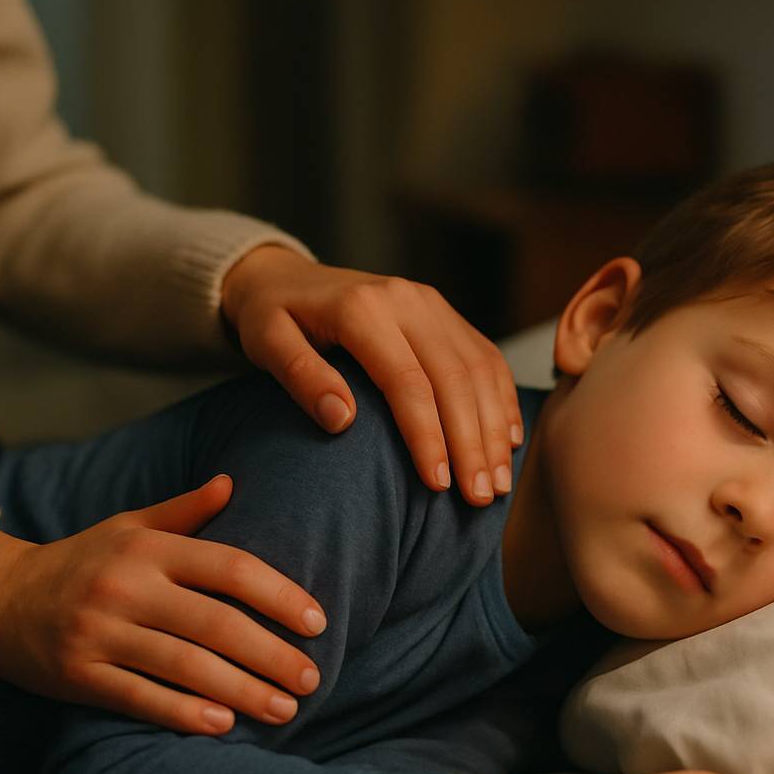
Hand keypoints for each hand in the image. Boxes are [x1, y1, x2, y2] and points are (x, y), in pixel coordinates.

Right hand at [0, 474, 324, 734]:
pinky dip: (184, 714)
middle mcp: (126, 587)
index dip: (279, 594)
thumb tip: (233, 482)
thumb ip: (183, 511)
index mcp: (147, 549)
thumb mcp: (127, 527)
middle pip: (215, 623)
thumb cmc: (78, 562)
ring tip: (285, 709)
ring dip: (242, 691)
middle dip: (271, 654)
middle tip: (313, 678)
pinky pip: (140, 698)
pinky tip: (223, 726)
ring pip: (185, 665)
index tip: (317, 621)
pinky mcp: (77, 675)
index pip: (229, 567)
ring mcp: (100, 633)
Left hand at [221, 245, 523, 506]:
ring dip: (493, 428)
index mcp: (362, 309)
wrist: (284, 276)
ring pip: (479, 369)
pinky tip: (508, 440)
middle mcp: (406, 300)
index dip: (428, 436)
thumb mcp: (266, 343)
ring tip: (498, 482)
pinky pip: (485, 356)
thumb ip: (302, 378)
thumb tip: (343, 420)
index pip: (407, 381)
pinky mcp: (443, 312)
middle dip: (472, 442)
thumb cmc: (271, 318)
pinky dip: (501, 399)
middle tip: (480, 497)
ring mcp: (431, 304)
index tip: (438, 485)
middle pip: (454, 378)